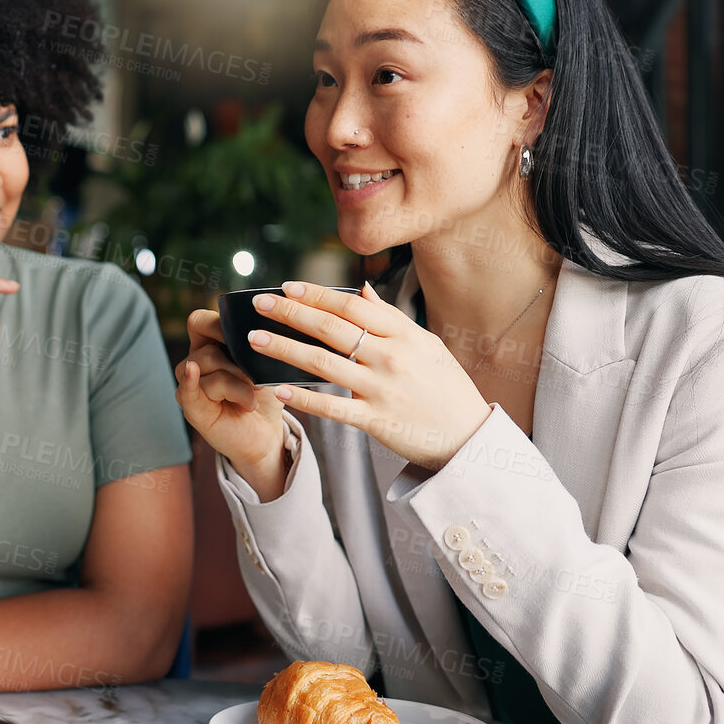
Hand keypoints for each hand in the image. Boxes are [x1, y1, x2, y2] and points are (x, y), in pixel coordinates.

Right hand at [174, 306, 289, 496]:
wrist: (267, 433)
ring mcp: (191, 384)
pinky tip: (192, 372)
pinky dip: (191, 380)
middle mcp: (196, 361)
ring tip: (253, 397)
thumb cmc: (266, 395)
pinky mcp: (191, 407)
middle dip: (236, 359)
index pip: (200, 321)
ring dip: (236, 383)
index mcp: (211, 344)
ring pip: (203, 365)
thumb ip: (258, 346)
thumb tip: (261, 331)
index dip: (218, 323)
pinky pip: (186, 388)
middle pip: (206, 346)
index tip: (247, 334)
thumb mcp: (267, 365)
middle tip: (257, 378)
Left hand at [246, 281, 492, 471]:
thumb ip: (391, 319)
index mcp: (405, 335)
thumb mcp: (426, 345)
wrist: (468, 437)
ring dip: (285, 349)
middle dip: (291, 313)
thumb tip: (362, 291)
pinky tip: (278, 389)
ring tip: (255, 339)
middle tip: (260, 304)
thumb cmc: (446, 387)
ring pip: (324, 363)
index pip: (352, 306)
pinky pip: (332, 407)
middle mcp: (392, 358)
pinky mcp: (376, 421)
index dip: (317, 294)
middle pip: (332, 328)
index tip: (287, 286)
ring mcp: (382, 390)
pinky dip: (304, 398)